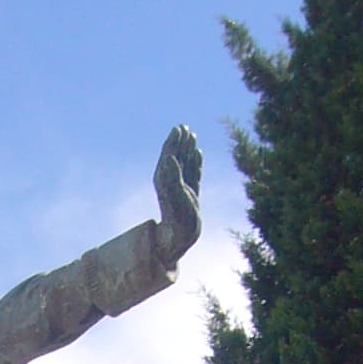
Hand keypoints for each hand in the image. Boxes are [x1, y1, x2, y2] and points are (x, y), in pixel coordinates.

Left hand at [153, 125, 202, 266]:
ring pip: (185, 163)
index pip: (168, 155)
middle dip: (180, 142)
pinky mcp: (191, 193)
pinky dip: (196, 162)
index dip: (173, 141)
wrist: (182, 235)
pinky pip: (193, 173)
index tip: (178, 127)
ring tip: (192, 136)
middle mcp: (171, 181)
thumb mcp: (174, 194)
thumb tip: (168, 157)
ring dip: (188, 150)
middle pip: (176, 156)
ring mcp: (182, 187)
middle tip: (184, 128)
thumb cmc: (177, 216)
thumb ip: (172, 174)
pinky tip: (198, 154)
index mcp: (164, 179)